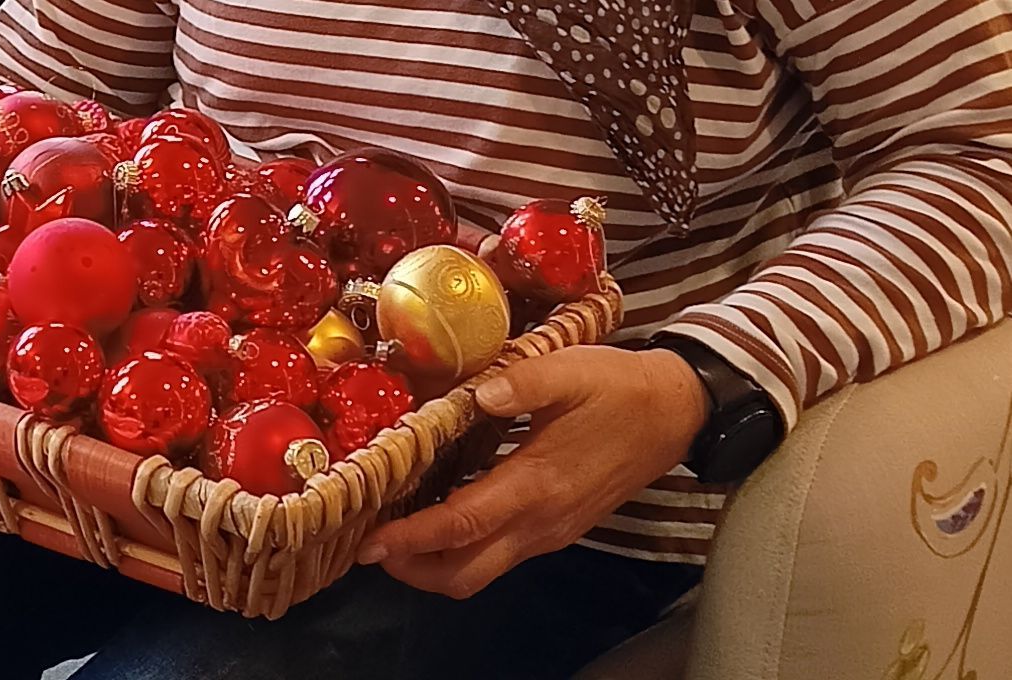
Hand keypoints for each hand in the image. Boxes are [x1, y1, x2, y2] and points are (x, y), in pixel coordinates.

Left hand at [356, 346, 707, 597]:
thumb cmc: (620, 388)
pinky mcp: (556, 528)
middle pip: (464, 573)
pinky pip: (499, 556)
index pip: (462, 524)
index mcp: (537, 484)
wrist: (676, 411)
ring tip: (396, 535)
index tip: (371, 543)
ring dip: (434, 564)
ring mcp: (550, 531)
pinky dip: (461, 550)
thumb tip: (477, 394)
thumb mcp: (570, 369)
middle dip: (412, 569)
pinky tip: (441, 518)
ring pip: (480, 571)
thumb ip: (522, 381)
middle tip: (371, 546)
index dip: (412, 538)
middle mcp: (541, 521)